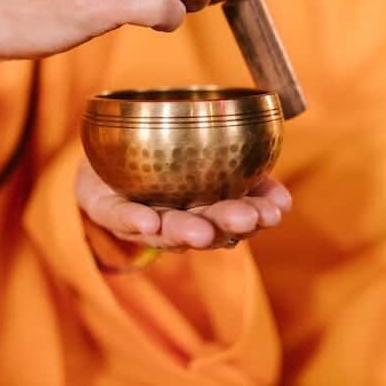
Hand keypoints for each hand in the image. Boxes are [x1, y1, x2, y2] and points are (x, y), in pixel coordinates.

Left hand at [76, 156, 290, 250]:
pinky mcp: (106, 209)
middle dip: (225, 225)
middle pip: (204, 228)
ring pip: (166, 230)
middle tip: (245, 219)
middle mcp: (176, 220)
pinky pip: (119, 217)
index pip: (236, 217)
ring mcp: (142, 218)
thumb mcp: (204, 154)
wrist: (102, 156)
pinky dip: (133, 221)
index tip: (278, 209)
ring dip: (184, 231)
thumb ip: (243, 169)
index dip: (257, 214)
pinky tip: (148, 221)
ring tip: (199, 231)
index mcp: (204, 208)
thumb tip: (284, 191)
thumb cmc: (160, 157)